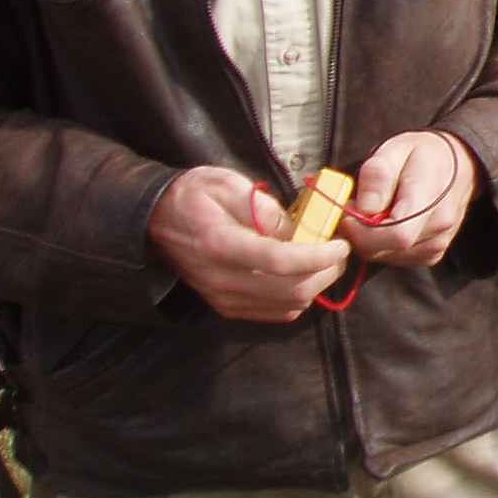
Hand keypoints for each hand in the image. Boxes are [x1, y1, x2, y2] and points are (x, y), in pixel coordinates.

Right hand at [148, 165, 350, 322]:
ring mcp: (222, 298)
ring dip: (316, 286)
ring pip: (287, 306)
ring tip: (326, 262)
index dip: (318, 256)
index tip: (340, 245)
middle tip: (339, 252)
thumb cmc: (195, 196)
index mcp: (219, 243)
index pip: (278, 260)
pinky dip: (298, 298)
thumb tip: (299, 233)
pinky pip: (275, 313)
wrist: (156, 221)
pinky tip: (304, 276)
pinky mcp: (226, 307)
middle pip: (289, 290)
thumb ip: (265, 208)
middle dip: (326, 272)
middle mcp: (220, 279)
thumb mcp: (228, 184)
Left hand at [341, 130, 482, 267]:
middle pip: (387, 248)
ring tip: (375, 212)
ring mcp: (439, 243)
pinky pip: (398, 260)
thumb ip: (377, 176)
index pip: (397, 234)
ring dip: (371, 240)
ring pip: (388, 257)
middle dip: (361, 234)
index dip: (363, 231)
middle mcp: (440, 225)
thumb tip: (365, 209)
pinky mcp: (433, 254)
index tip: (349, 213)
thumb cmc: (421, 154)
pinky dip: (384, 246)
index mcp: (431, 197)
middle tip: (357, 208)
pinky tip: (387, 224)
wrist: (456, 164)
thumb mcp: (395, 150)